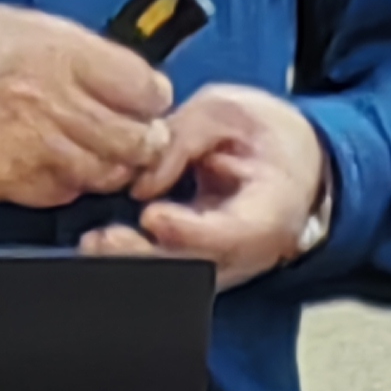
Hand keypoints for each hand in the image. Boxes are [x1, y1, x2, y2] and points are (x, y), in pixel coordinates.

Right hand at [0, 5, 174, 208]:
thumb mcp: (35, 27)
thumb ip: (87, 55)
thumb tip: (130, 81)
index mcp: (64, 55)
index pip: (144, 88)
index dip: (153, 98)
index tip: (149, 101)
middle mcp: (53, 102)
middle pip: (134, 139)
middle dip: (146, 141)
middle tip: (143, 139)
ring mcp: (33, 146)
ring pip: (104, 172)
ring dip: (111, 166)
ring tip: (100, 153)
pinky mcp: (11, 179)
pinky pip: (63, 193)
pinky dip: (70, 182)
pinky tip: (60, 164)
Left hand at [78, 85, 327, 291]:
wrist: (295, 161)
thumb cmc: (266, 135)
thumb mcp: (229, 112)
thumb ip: (185, 137)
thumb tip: (141, 181)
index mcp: (270, 210)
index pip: (230, 235)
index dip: (189, 232)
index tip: (151, 216)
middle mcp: (249, 251)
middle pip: (197, 269)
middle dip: (147, 257)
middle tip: (105, 238)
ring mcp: (226, 263)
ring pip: (178, 278)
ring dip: (134, 264)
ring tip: (95, 243)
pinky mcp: (203, 263)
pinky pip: (169, 271)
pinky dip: (136, 261)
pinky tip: (102, 246)